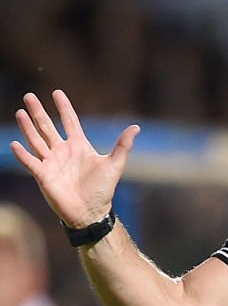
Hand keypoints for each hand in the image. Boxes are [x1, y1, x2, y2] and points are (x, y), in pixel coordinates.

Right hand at [11, 90, 139, 227]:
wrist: (91, 213)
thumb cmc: (102, 190)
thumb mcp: (114, 165)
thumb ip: (123, 145)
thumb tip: (136, 127)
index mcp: (79, 146)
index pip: (70, 121)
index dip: (64, 107)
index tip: (57, 92)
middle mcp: (63, 151)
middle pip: (47, 127)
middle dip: (38, 112)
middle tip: (29, 95)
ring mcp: (51, 163)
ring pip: (36, 140)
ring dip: (28, 127)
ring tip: (20, 112)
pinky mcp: (43, 176)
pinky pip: (30, 162)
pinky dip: (22, 154)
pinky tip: (14, 143)